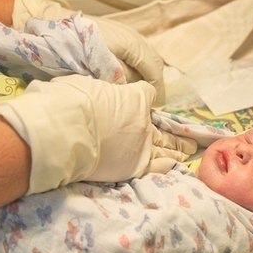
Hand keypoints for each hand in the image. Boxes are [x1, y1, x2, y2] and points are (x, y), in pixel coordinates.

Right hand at [0, 75, 193, 193]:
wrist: (62, 133)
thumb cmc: (67, 104)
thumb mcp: (83, 85)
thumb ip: (97, 92)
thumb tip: (90, 94)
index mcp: (134, 97)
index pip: (146, 94)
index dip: (142, 97)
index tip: (140, 100)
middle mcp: (144, 120)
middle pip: (163, 125)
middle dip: (173, 130)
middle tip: (187, 135)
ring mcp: (142, 144)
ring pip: (167, 145)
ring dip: (179, 148)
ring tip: (190, 150)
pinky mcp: (136, 166)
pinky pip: (159, 166)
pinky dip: (168, 166)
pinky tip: (177, 167)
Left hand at [11, 0, 164, 104]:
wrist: (53, 26)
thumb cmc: (77, 51)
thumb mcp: (102, 72)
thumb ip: (123, 81)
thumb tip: (137, 91)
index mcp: (133, 46)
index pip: (154, 70)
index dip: (157, 90)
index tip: (153, 105)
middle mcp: (134, 35)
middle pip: (154, 61)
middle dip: (154, 81)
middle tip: (150, 99)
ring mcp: (126, 30)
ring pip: (145, 55)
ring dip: (145, 72)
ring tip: (139, 89)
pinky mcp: (116, 30)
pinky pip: (135, 50)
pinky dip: (137, 64)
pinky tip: (129, 74)